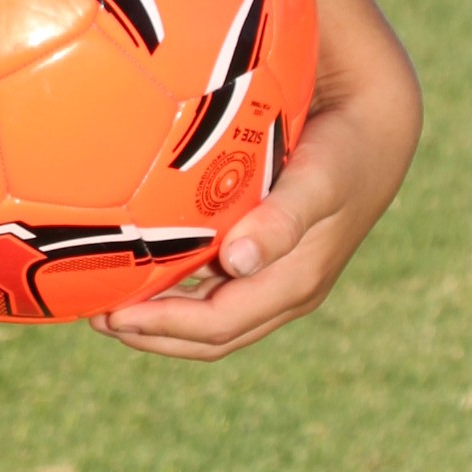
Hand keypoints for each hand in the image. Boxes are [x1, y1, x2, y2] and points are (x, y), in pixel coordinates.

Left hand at [94, 37, 420, 362]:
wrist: (375, 135)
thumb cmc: (342, 153)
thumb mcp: (316, 182)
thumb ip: (281, 219)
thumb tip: (238, 261)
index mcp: (293, 283)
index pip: (218, 325)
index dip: (163, 328)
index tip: (113, 316)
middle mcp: (284, 291)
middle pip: (211, 337)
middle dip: (153, 334)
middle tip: (96, 317)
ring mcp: (278, 279)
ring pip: (213, 320)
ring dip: (162, 319)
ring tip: (109, 303)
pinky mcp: (269, 260)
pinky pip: (218, 292)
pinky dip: (178, 293)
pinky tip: (143, 271)